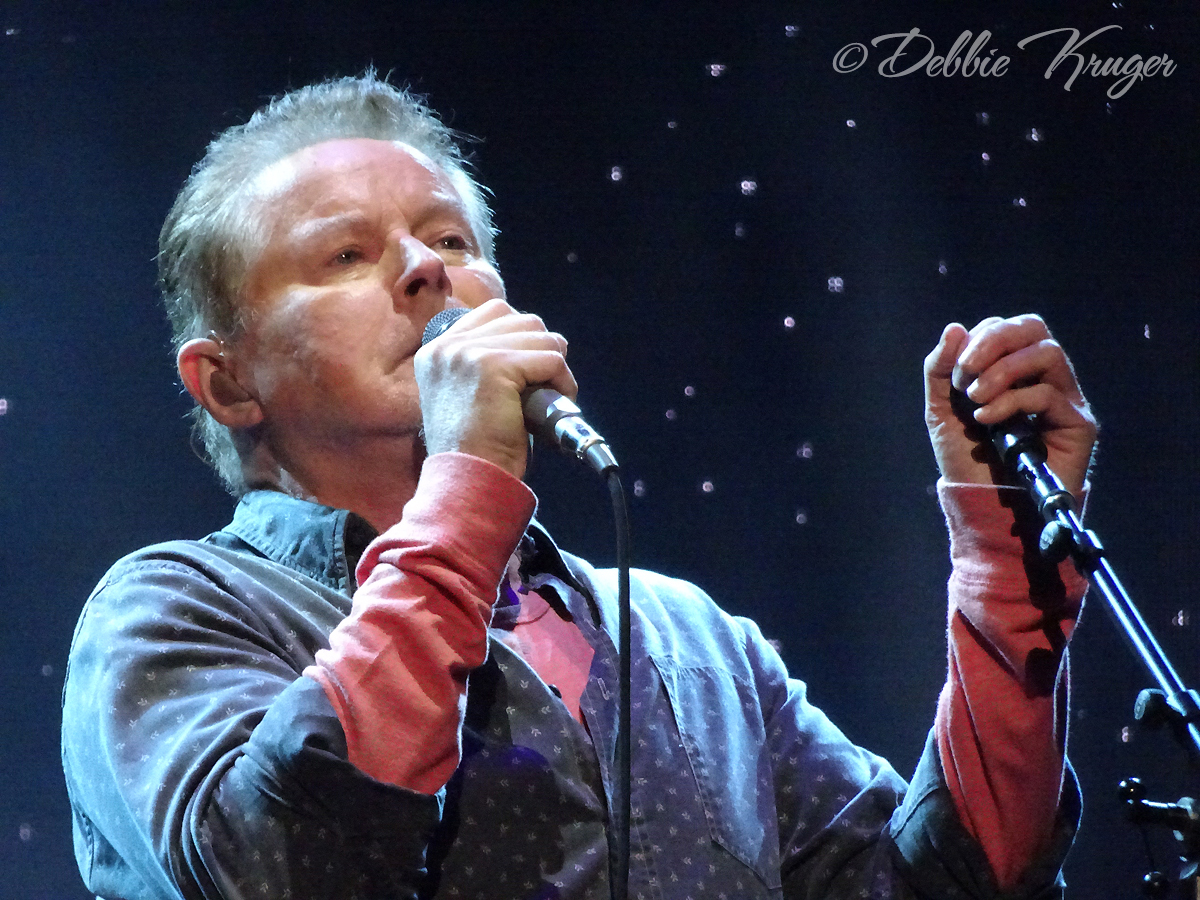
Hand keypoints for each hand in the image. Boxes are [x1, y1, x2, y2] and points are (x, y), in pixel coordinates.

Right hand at [415, 298, 576, 479]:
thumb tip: (538, 339)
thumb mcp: (465, 393)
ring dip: (554, 367)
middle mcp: (448, 345)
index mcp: (436, 349)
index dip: (522, 339)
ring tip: (549, 397)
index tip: (529, 371)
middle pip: (522, 320)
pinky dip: (563, 383)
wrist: (467, 477)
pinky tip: (555, 405)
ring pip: (540, 336)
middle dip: (542, 350)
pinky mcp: (495, 366)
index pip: (494, 312)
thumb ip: (483, 362)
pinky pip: (551, 359)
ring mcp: (469, 352)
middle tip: (543, 386)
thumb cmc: (473, 447)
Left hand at [924, 314, 1096, 497]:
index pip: (1005, 328)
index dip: (978, 340)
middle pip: (1032, 328)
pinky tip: (987, 420)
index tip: (956, 373)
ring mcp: (1063, 398)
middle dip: (993, 341)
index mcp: (1012, 369)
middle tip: (966, 372)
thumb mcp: (942, 410)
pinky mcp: (1077, 422)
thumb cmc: (968, 460)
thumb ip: (941, 370)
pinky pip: (1049, 393)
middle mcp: (1042, 377)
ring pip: (1046, 353)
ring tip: (976, 398)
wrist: (986, 506)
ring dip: (1003, 370)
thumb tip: (954, 328)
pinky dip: (1011, 401)